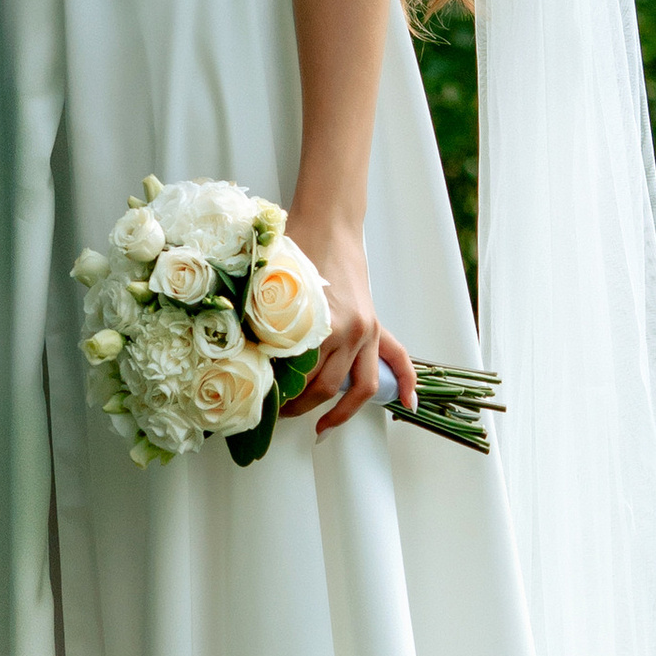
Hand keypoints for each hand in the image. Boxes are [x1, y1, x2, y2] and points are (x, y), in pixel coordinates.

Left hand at [281, 211, 416, 441]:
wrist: (329, 225)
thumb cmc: (297, 250)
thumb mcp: (271, 288)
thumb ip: (262, 324)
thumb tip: (247, 363)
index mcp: (321, 325)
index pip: (298, 377)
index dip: (278, 396)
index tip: (261, 406)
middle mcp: (349, 333)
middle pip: (325, 388)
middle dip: (300, 408)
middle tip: (278, 415)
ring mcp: (367, 331)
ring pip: (359, 387)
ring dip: (340, 413)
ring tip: (322, 430)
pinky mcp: (376, 326)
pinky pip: (399, 359)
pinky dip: (406, 382)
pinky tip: (408, 404)